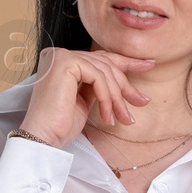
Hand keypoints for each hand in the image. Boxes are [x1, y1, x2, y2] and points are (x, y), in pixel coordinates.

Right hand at [19, 46, 154, 147]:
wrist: (43, 138)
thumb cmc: (61, 125)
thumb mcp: (86, 100)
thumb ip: (100, 86)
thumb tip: (128, 87)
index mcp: (63, 61)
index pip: (100, 58)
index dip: (127, 62)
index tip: (148, 66)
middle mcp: (60, 54)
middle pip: (105, 64)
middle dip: (126, 86)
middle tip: (141, 102)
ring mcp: (61, 56)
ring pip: (104, 71)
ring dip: (117, 98)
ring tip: (123, 118)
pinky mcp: (65, 63)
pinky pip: (98, 77)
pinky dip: (107, 97)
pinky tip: (107, 116)